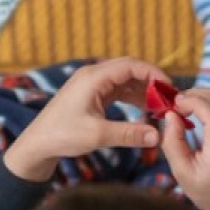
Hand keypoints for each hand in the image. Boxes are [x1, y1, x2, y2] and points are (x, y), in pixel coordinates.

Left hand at [4, 58, 166, 181]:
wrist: (38, 144)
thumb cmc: (62, 136)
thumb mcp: (98, 135)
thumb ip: (129, 134)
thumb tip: (157, 137)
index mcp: (94, 78)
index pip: (132, 65)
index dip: (154, 74)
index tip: (171, 89)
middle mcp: (93, 75)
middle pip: (131, 70)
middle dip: (152, 83)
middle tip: (169, 99)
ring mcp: (92, 85)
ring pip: (125, 81)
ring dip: (143, 92)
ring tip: (160, 108)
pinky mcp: (91, 95)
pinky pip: (118, 91)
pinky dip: (133, 98)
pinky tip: (145, 111)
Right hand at [161, 88, 209, 209]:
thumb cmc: (207, 193)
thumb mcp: (181, 173)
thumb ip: (173, 142)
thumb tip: (170, 115)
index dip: (193, 101)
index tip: (174, 105)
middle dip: (197, 94)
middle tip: (176, 103)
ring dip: (205, 96)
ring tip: (185, 105)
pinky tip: (198, 111)